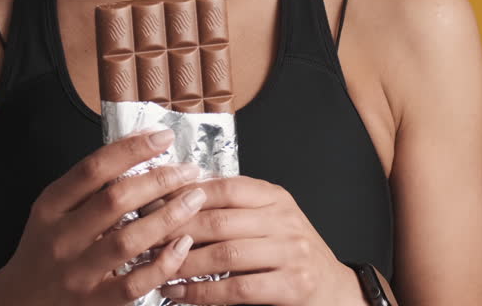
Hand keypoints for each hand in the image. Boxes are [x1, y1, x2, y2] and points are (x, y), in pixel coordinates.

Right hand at [0, 128, 209, 305]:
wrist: (20, 303)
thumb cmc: (44, 250)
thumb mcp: (52, 211)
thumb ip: (87, 185)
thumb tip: (138, 146)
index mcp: (50, 207)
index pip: (93, 169)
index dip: (131, 149)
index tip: (162, 136)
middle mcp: (61, 238)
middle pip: (115, 200)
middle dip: (159, 179)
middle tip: (189, 170)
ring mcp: (78, 273)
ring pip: (129, 240)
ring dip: (168, 216)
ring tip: (195, 198)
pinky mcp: (95, 303)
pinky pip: (135, 282)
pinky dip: (162, 263)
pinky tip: (182, 245)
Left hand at [156, 176, 362, 305]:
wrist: (337, 290)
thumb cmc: (292, 254)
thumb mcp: (270, 220)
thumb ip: (234, 209)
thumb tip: (178, 197)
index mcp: (275, 197)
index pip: (224, 187)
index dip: (185, 195)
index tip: (152, 204)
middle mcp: (285, 219)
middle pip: (219, 220)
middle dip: (176, 231)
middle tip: (144, 239)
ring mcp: (291, 252)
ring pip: (224, 254)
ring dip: (183, 264)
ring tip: (156, 269)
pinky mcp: (293, 285)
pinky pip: (237, 288)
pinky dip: (202, 293)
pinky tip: (179, 293)